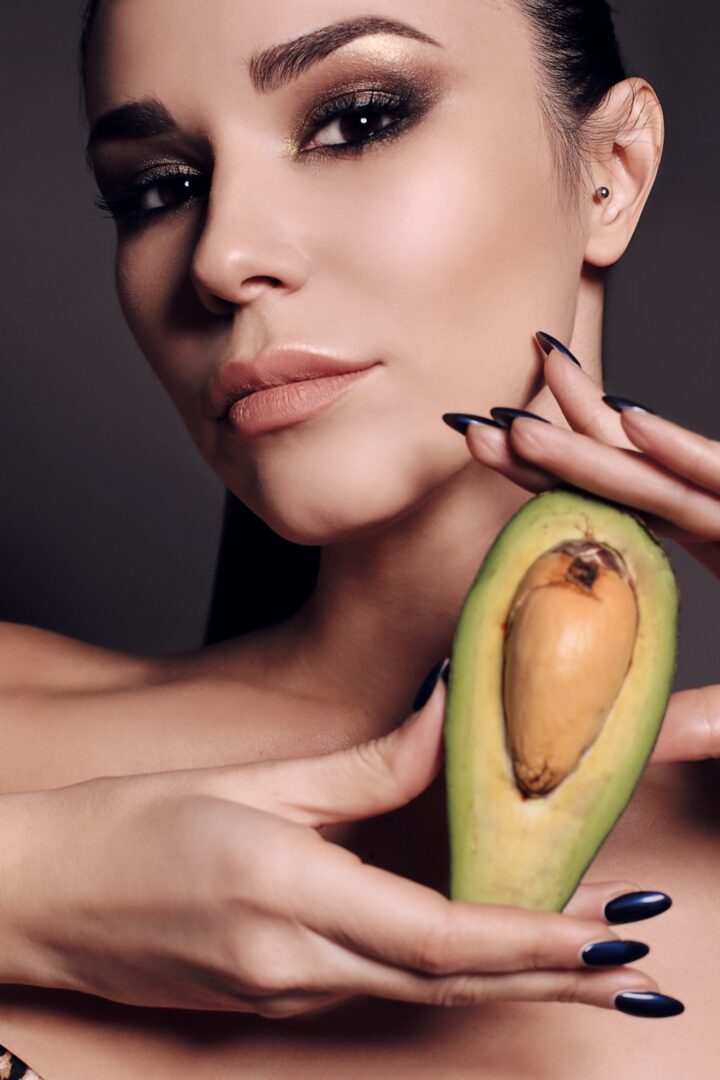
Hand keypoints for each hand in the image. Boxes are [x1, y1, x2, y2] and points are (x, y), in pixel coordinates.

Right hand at [0, 668, 659, 1017]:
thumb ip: (365, 767)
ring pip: (420, 989)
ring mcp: (282, 991)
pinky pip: (376, 984)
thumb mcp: (252, 780)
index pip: (439, 936)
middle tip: (631, 964)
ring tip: (581, 961)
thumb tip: (447, 722)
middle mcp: (293, 960)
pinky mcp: (270, 996)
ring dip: (507, 977)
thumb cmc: (129, 825)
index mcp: (287, 892)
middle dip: (549, 977)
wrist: (36, 898)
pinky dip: (444, 972)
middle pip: (449, 981)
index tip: (603, 937)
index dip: (530, 944)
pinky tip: (480, 949)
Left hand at [457, 331, 719, 765]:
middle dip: (556, 446)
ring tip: (527, 409)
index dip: (555, 483)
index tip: (495, 458)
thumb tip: (630, 748)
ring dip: (597, 441)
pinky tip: (635, 422)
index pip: (620, 511)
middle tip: (480, 424)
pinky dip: (691, 457)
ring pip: (670, 475)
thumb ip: (697, 720)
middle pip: (630, 479)